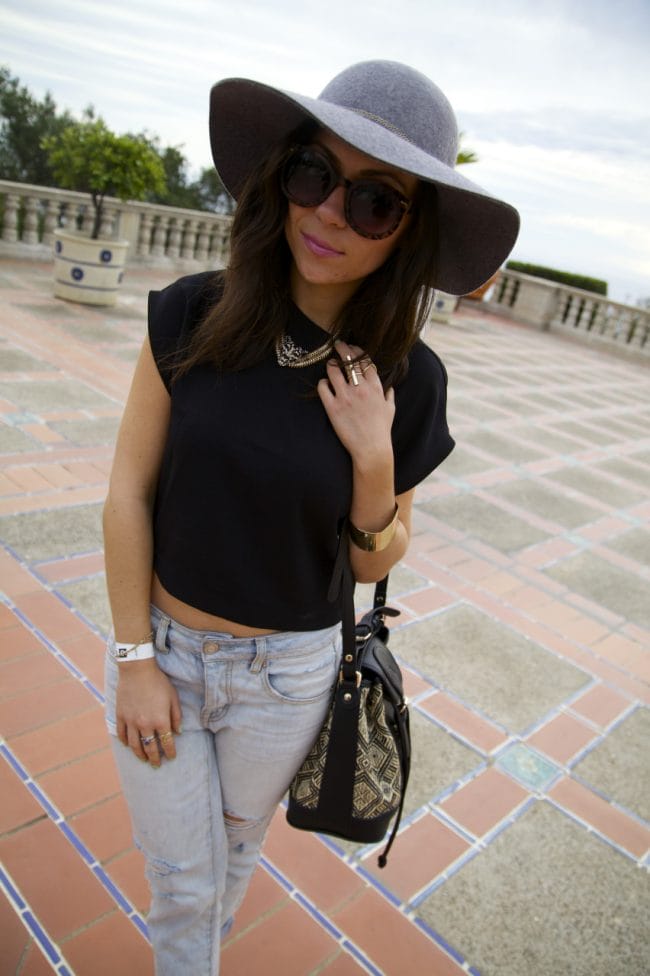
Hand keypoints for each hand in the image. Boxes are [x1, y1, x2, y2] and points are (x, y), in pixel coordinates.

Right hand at [116, 660, 181, 767]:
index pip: (166, 743)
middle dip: (154, 758)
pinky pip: (122, 734)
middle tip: (156, 765)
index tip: (171, 757)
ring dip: (139, 754)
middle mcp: (145, 724)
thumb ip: (176, 716)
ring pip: (134, 745)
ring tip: (143, 759)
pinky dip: (125, 742)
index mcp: (160, 720)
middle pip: (150, 748)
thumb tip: (178, 732)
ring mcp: (131, 722)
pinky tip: (129, 745)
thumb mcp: (173, 697)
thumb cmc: (158, 682)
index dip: (170, 752)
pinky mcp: (121, 716)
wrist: (137, 670)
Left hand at [317, 341, 394, 467]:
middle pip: (349, 360)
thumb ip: (389, 396)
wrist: (371, 449)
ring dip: (331, 364)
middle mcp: (360, 389)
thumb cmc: (381, 430)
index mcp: (375, 387)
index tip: (352, 347)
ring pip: (333, 370)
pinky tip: (325, 384)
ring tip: (330, 364)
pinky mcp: (333, 408)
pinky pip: (323, 387)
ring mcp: (345, 397)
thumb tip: (390, 389)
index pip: (365, 360)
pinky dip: (323, 383)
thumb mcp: (390, 410)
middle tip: (338, 345)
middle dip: (343, 349)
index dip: (357, 351)